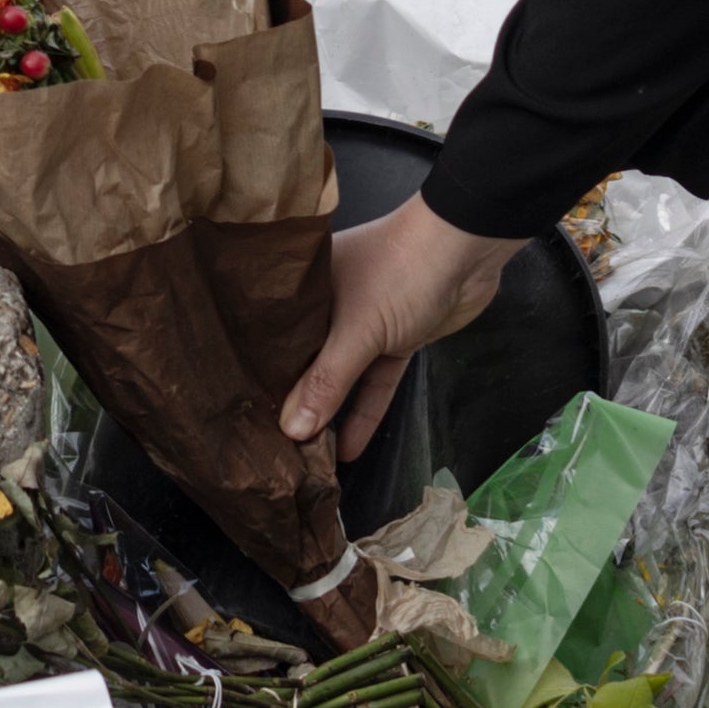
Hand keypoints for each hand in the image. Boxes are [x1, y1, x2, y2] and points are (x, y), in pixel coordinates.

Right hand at [280, 199, 522, 464]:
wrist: (468, 251)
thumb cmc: (399, 273)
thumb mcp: (356, 330)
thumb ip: (325, 382)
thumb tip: (292, 431)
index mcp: (305, 288)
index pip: (272, 339)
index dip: (257, 375)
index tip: (240, 415)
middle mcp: (327, 306)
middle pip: (304, 361)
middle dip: (291, 401)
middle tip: (270, 447)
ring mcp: (364, 324)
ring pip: (342, 375)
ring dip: (330, 412)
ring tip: (307, 456)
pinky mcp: (396, 340)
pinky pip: (375, 382)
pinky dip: (365, 411)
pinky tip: (348, 447)